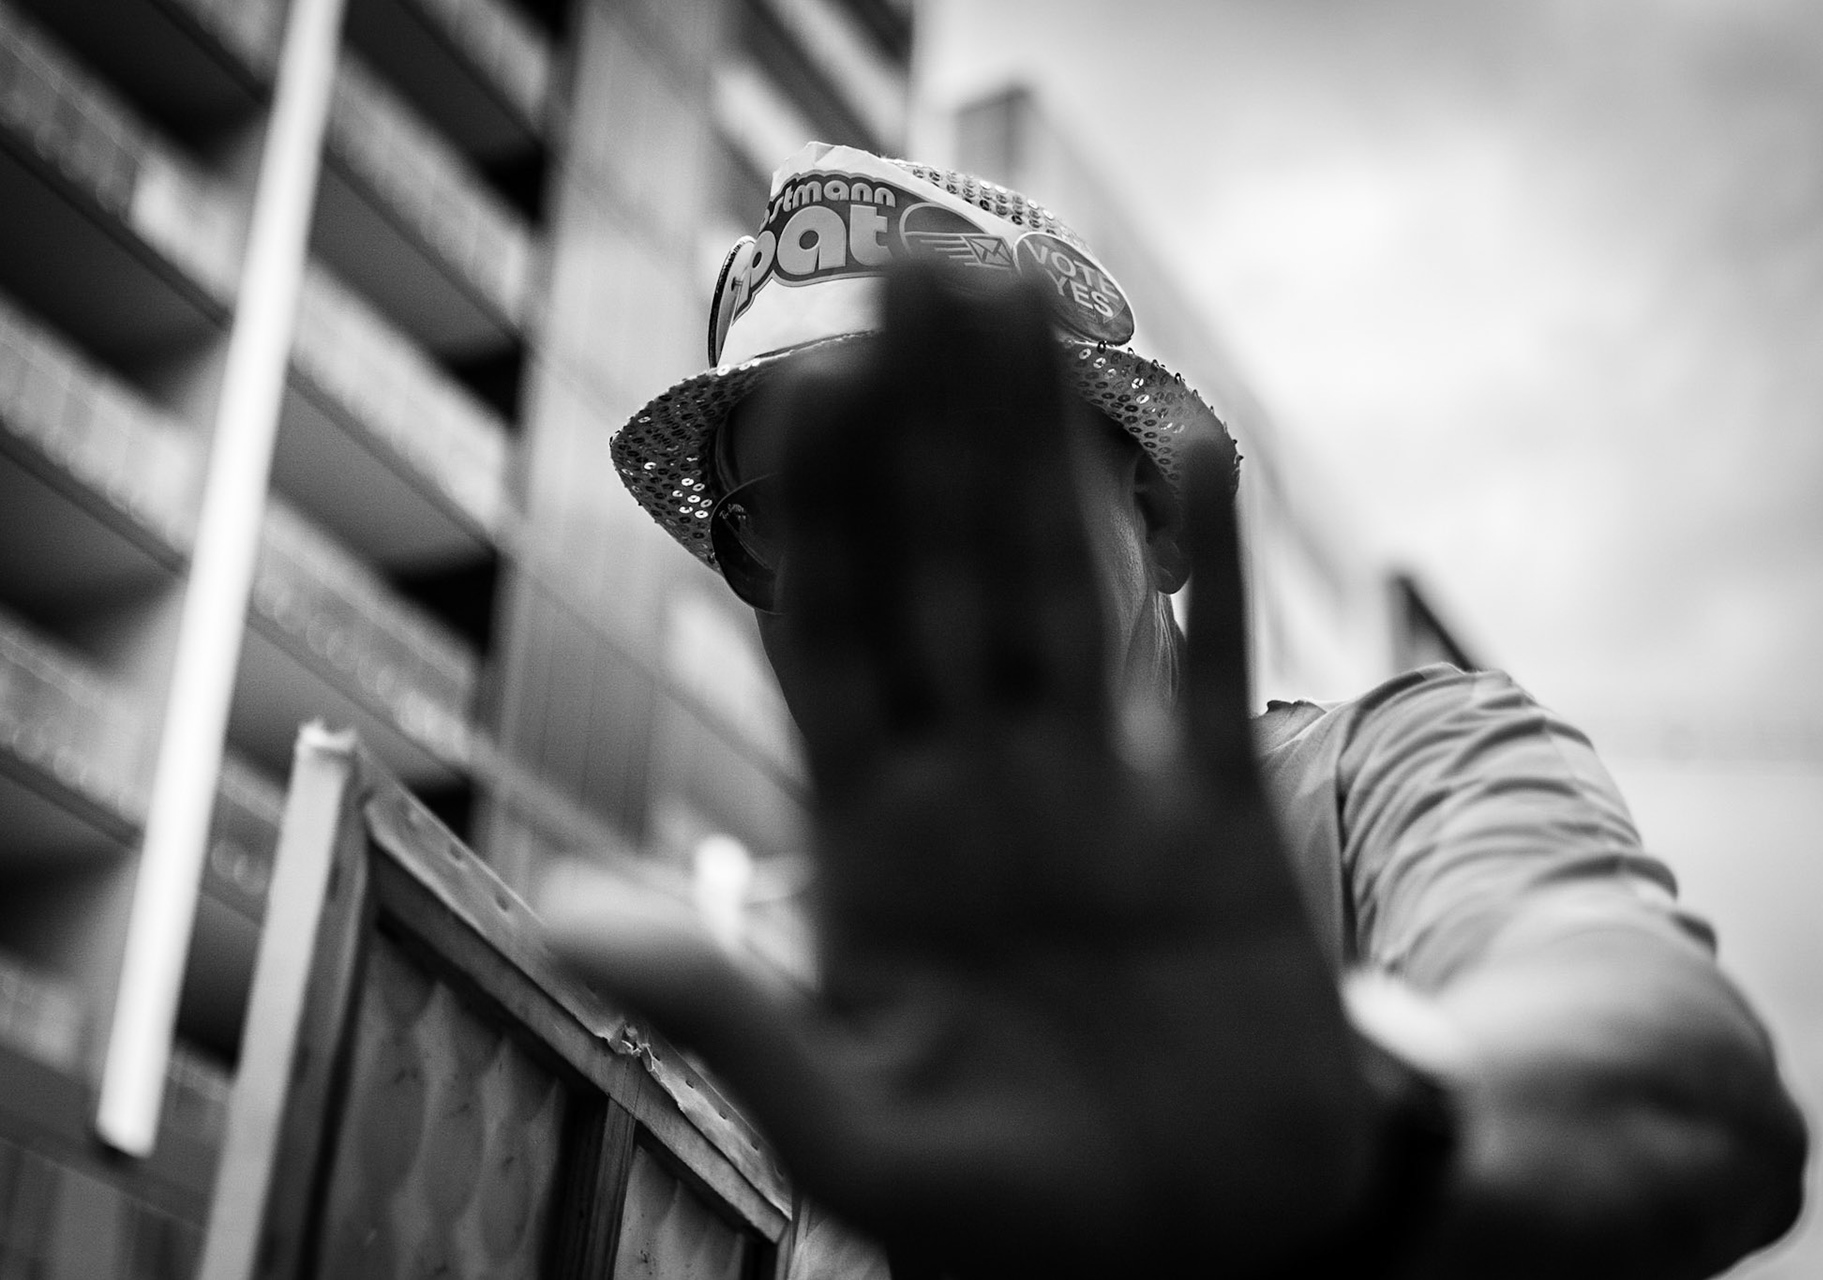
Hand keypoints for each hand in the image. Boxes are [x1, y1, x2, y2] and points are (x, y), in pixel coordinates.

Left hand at [548, 264, 1380, 1276]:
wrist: (1208, 1258)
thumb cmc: (1014, 1231)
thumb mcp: (855, 1145)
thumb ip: (727, 1017)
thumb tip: (566, 907)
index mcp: (873, 852)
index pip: (831, 639)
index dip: (816, 507)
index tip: (802, 371)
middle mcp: (978, 790)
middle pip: (946, 569)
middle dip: (933, 422)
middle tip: (923, 264)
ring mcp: (1098, 791)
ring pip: (1061, 579)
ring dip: (1043, 442)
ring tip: (1027, 295)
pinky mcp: (1217, 821)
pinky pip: (1209, 653)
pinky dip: (1201, 546)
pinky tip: (1178, 427)